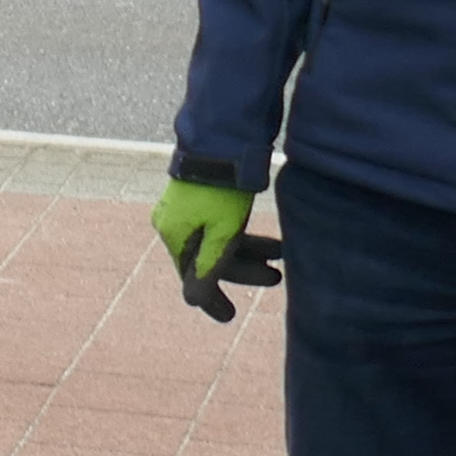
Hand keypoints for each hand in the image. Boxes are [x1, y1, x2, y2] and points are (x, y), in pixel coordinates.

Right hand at [154, 179, 286, 322]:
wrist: (223, 139)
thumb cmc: (223, 189)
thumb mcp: (222, 233)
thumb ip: (210, 268)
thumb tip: (192, 302)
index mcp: (174, 234)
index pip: (193, 277)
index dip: (213, 298)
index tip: (230, 316)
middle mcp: (175, 223)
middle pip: (209, 258)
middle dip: (244, 270)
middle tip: (276, 278)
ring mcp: (187, 209)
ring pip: (218, 241)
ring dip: (249, 252)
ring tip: (281, 255)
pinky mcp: (202, 196)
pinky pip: (220, 225)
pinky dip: (242, 235)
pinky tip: (268, 239)